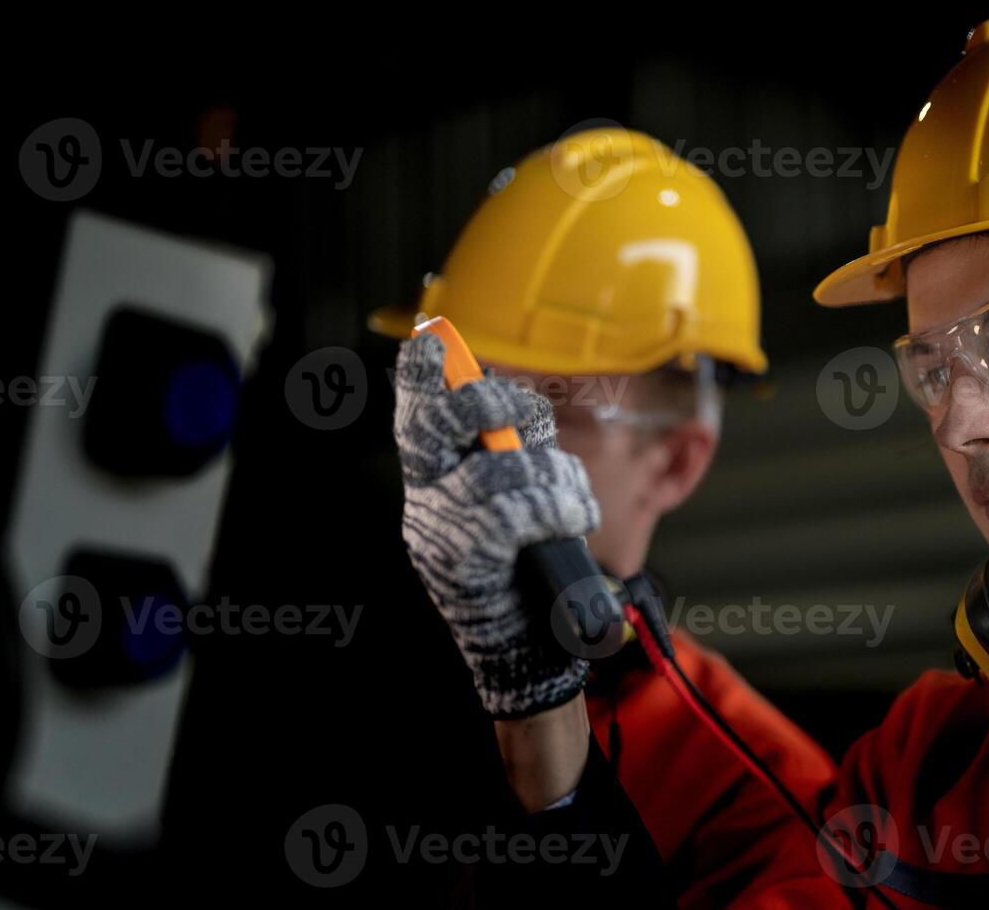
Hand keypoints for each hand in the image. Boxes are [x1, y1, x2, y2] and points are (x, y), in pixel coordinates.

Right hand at [394, 332, 599, 717]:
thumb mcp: (526, 501)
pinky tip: (570, 522)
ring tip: (571, 506)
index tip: (433, 338)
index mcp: (437, 478)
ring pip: (495, 470)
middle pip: (438, 424)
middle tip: (517, 417)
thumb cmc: (530, 572)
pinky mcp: (463, 562)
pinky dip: (553, 510)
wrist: (528, 650)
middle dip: (486, 404)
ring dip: (550, 480)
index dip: (424, 375)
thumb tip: (521, 413)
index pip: (417, 413)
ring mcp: (440, 532)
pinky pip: (511, 512)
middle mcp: (428, 499)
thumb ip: (516, 457)